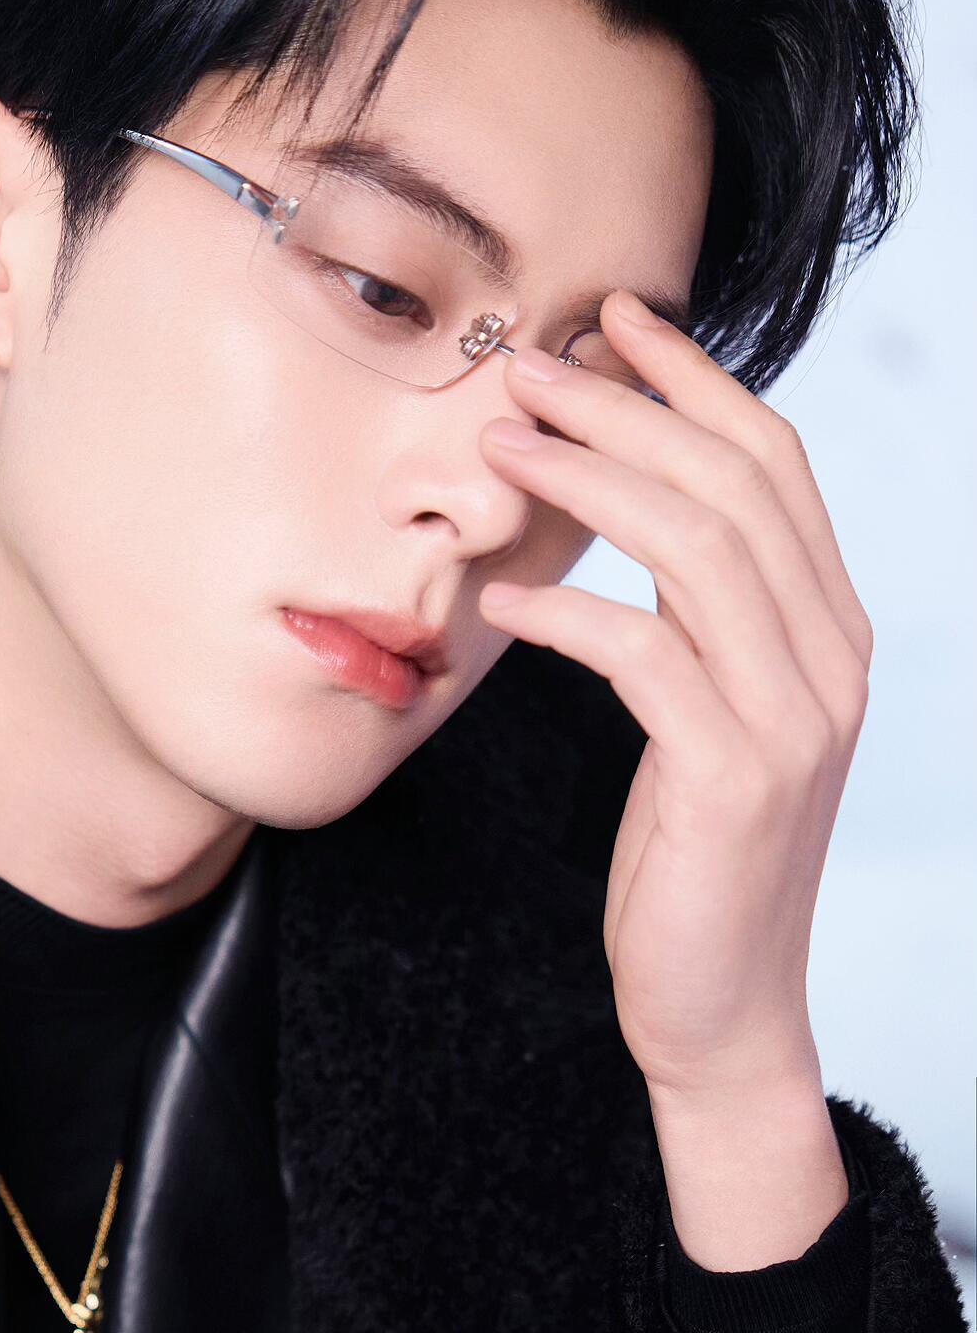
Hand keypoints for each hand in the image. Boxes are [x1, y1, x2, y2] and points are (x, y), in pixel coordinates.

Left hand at [477, 290, 872, 1104]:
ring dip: (591, 482)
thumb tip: (628, 519)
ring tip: (503, 446)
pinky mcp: (734, 776)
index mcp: (829, 630)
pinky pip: (646, 656)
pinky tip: (503, 598)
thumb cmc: (691, 861)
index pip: (775, 464)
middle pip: (735, 484)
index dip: (697, 381)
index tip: (615, 323)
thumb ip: (692, 626)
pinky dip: (568, 614)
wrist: (722, 1008)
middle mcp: (829, 659)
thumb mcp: (702, 721)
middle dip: (628, 410)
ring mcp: (793, 717)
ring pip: (698, 549)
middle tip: (528, 368)